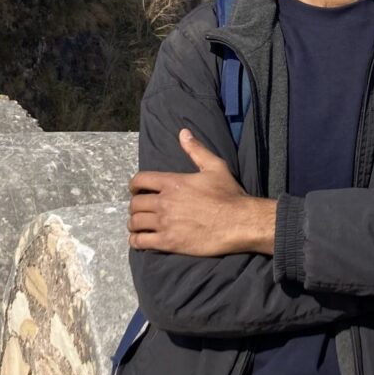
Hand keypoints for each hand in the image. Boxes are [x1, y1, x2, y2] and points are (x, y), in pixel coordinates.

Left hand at [128, 129, 275, 255]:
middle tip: (143, 209)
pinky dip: (136, 240)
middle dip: (136, 206)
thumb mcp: (215, 166)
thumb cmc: (228, 194)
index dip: (134, 185)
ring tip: (141, 225)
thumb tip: (183, 132)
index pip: (140, 180)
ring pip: (134, 223)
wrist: (239, 221)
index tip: (136, 190)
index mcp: (173, 182)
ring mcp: (165, 223)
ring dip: (134, 223)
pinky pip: (139, 242)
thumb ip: (196, 149)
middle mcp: (164, 202)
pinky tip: (141, 239)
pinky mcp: (168, 242)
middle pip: (135, 204)